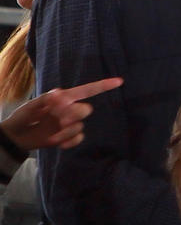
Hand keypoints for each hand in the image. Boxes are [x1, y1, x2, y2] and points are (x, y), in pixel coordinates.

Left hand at [1, 77, 123, 150]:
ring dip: (66, 131)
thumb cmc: (23, 117)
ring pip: (80, 126)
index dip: (103, 85)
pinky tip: (57, 142)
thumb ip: (48, 99)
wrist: (17, 137)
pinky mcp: (69, 137)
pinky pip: (78, 138)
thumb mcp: (33, 105)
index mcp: (65, 98)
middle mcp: (71, 110)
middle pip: (86, 109)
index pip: (88, 90)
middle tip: (58, 118)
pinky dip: (68, 141)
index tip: (119, 81)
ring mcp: (71, 124)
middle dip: (74, 114)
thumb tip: (62, 95)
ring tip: (51, 134)